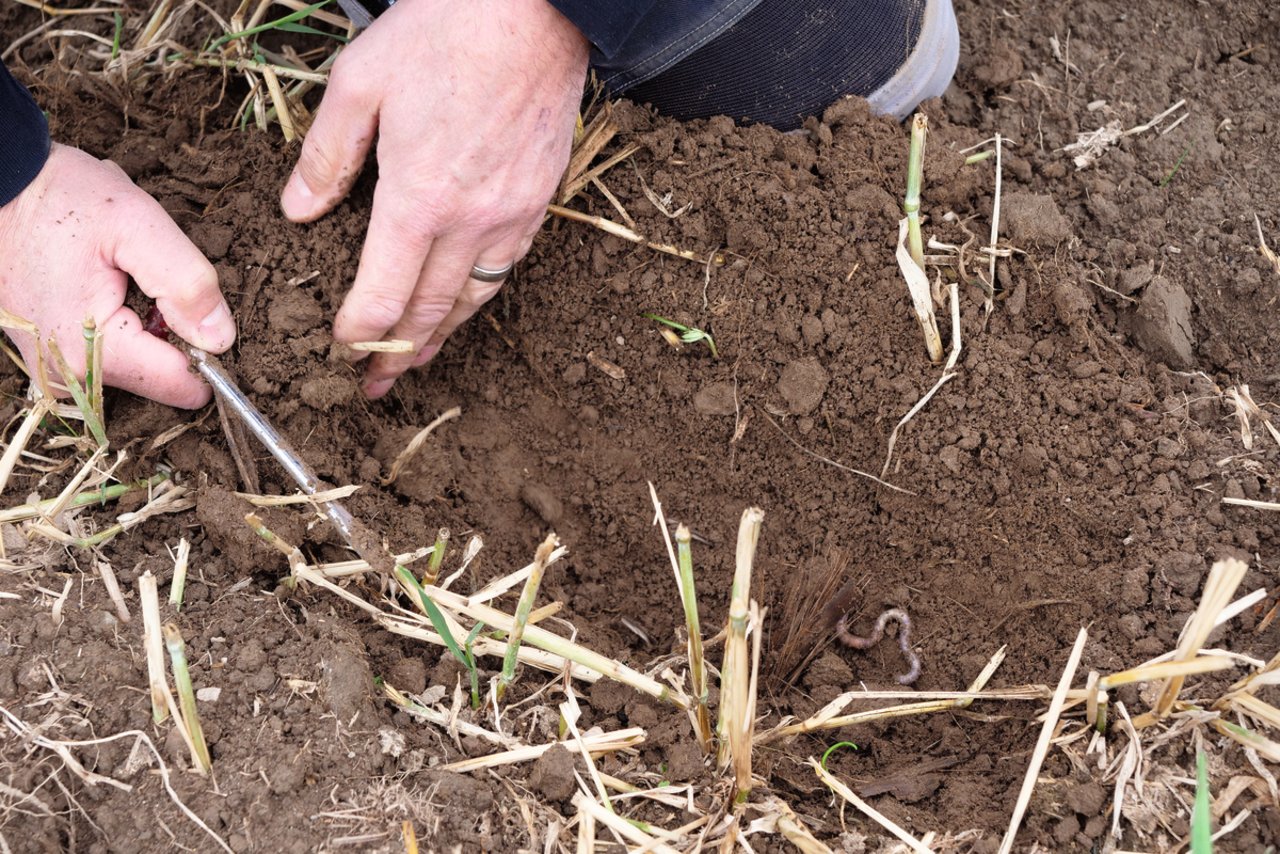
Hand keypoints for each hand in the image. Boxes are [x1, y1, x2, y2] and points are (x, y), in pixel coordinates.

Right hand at [0, 144, 235, 407]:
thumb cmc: (60, 199)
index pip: (181, 385)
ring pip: (136, 367)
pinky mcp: (47, 359)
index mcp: (92, 353)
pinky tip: (102, 287)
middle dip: (169, 331)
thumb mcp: (138, 224)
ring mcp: (52, 371)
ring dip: (144, 327)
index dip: (205, 350)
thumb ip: (187, 283)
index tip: (195, 308)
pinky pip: (106, 357)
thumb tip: (220, 338)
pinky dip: (118, 326)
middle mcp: (68, 377)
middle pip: (159, 377)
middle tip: (141, 278)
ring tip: (116, 277)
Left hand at [280, 0, 588, 397]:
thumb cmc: (444, 35)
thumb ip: (326, 156)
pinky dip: (479, 298)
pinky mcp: (539, 202)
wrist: (534, 11)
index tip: (340, 351)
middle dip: (397, 356)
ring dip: (442, 338)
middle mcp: (469, 224)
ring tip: (418, 361)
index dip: (357, 334)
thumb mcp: (361, 83)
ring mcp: (511, 217)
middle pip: (430, 312)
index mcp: (418, 201)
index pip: (382, 296)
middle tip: (374, 386)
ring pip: (473, 299)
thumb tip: (298, 211)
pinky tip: (465, 302)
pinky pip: (506, 268)